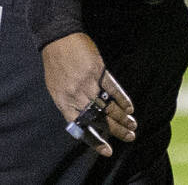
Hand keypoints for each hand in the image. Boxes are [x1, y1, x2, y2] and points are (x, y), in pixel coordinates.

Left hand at [42, 32, 135, 156]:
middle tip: (130, 136)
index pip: (80, 127)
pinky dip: (123, 100)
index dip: (95, 141)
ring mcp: (87, 83)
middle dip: (117, 131)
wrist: (56, 37)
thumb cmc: (55, 63)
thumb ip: (69, 102)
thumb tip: (83, 118)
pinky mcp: (98, 71)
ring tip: (132, 125)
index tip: (108, 151)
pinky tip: (129, 107)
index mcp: (62, 101)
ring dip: (123, 118)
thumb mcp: (55, 86)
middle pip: (100, 119)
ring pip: (109, 107)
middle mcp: (75, 95)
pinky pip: (113, 90)